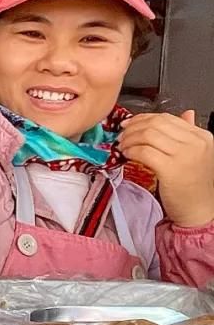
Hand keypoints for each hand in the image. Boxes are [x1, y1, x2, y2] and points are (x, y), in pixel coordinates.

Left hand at [120, 111, 213, 227]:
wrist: (200, 211)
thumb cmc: (195, 186)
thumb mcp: (197, 154)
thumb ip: (188, 135)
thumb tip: (186, 113)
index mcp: (202, 136)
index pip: (168, 118)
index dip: (143, 119)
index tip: (130, 124)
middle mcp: (195, 143)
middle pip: (156, 123)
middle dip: (134, 127)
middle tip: (122, 135)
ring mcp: (184, 155)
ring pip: (148, 135)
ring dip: (129, 139)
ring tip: (122, 146)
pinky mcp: (171, 169)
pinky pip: (144, 151)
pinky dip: (131, 151)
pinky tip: (126, 155)